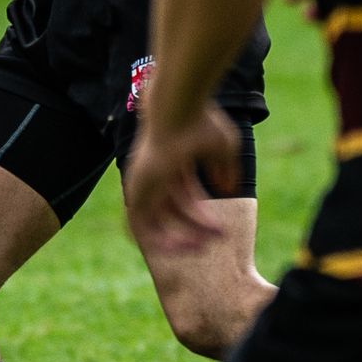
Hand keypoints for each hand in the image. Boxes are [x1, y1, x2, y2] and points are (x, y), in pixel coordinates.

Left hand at [123, 104, 242, 258]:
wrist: (177, 113)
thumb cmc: (202, 124)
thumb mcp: (224, 147)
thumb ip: (226, 168)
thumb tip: (227, 189)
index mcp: (174, 162)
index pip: (186, 198)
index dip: (203, 218)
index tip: (222, 230)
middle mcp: (156, 175)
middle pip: (174, 210)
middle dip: (196, 229)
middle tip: (218, 238)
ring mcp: (144, 183)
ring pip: (155, 222)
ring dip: (176, 238)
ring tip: (200, 247)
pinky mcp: (135, 191)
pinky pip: (138, 227)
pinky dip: (155, 240)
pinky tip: (179, 247)